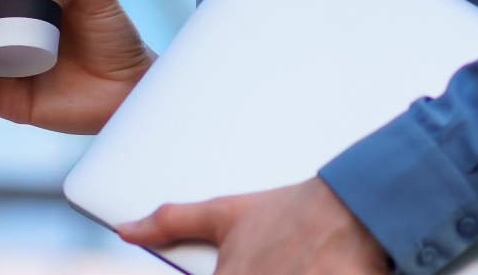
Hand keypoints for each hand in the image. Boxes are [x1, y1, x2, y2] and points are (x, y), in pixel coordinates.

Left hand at [117, 177, 388, 273]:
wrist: (351, 208)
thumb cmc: (289, 212)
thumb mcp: (225, 214)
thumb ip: (172, 224)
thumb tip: (126, 229)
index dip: (221, 274)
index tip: (242, 263)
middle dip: (259, 273)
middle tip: (273, 261)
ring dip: (282, 274)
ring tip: (291, 264)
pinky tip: (309, 270)